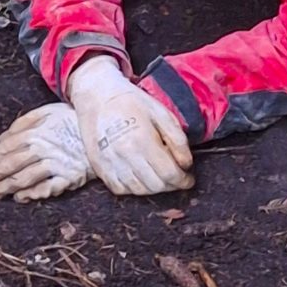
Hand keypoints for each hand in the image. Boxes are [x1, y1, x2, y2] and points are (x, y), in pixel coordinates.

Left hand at [0, 103, 93, 201]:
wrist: (103, 127)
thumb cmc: (70, 118)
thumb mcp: (45, 112)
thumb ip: (21, 124)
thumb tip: (1, 141)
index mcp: (35, 132)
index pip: (5, 148)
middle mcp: (43, 149)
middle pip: (11, 165)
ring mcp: (56, 164)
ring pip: (25, 179)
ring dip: (6, 187)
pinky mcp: (69, 178)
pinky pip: (47, 189)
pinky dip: (32, 194)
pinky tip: (20, 197)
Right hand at [67, 56, 193, 196]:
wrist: (97, 96)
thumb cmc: (131, 101)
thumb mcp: (161, 112)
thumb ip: (177, 139)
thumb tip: (186, 164)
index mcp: (142, 140)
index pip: (168, 174)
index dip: (183, 180)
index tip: (189, 179)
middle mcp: (124, 156)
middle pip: (154, 186)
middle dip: (171, 185)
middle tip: (177, 177)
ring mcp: (109, 163)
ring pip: (138, 191)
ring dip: (153, 188)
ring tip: (160, 176)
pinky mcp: (99, 167)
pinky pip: (120, 189)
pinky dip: (134, 188)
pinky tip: (140, 176)